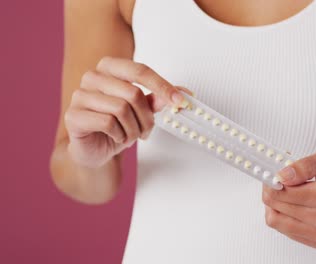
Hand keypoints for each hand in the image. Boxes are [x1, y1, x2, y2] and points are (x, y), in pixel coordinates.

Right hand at [65, 57, 191, 167]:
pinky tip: (116, 138)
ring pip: (121, 109)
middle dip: (146, 118)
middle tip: (146, 131)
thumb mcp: (141, 110)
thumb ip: (158, 99)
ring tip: (130, 136)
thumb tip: (183, 93)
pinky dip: (119, 135)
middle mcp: (92, 77)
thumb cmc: (117, 125)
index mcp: (110, 68)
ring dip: (133, 129)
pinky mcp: (73, 115)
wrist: (94, 149)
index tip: (181, 101)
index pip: (140, 70)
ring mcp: (79, 95)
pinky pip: (107, 123)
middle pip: (133, 93)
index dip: (163, 86)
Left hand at [262, 148, 315, 248]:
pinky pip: (284, 229)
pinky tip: (296, 201)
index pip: (282, 192)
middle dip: (271, 188)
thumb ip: (306, 165)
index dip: (272, 178)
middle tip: (280, 176)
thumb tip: (283, 175)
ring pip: (275, 220)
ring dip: (274, 202)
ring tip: (288, 189)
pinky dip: (283, 214)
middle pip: (275, 206)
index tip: (274, 169)